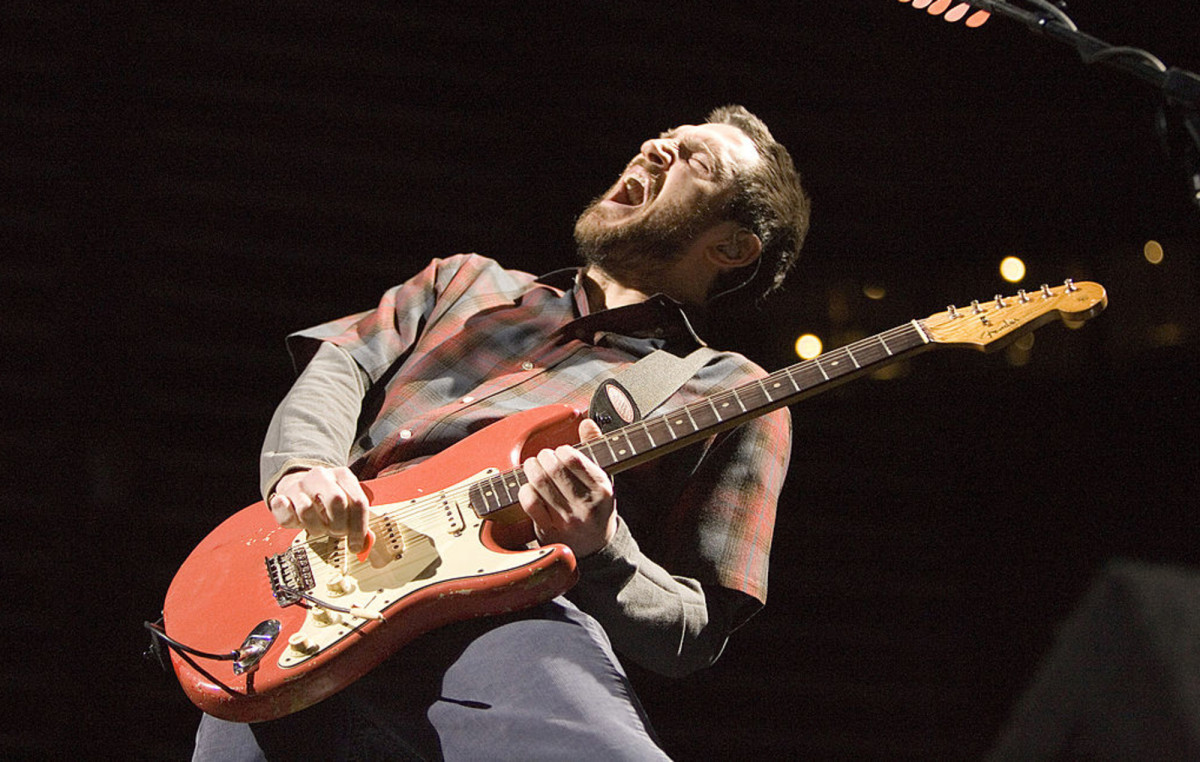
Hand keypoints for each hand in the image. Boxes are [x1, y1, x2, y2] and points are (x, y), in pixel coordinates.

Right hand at [268, 466, 370, 552]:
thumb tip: (366, 543)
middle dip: (338, 525)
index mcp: (343, 476)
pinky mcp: (282, 494)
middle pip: (336, 501)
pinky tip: (297, 520)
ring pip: (307, 510)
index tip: (356, 545)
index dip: (359, 527)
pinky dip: (290, 519)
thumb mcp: (346, 504)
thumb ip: (357, 521)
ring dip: (315, 527)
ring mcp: (300, 484)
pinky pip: (284, 510)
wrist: (297, 482)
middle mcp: (322, 476)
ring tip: (318, 527)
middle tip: (336, 532)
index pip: (358, 502)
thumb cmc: (325, 498)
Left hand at [518, 418, 616, 557]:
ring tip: (534, 466)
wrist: (595, 547)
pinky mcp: (548, 530)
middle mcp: (585, 505)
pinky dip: (525, 489)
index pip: (574, 459)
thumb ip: (596, 447)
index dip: (562, 450)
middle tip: (544, 456)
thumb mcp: (604, 477)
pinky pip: (529, 502)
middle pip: (553, 468)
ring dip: (531, 468)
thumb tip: (587, 422)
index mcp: (602, 488)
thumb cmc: (597, 505)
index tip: (561, 452)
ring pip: (539, 482)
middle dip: (544, 456)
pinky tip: (529, 487)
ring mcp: (566, 519)